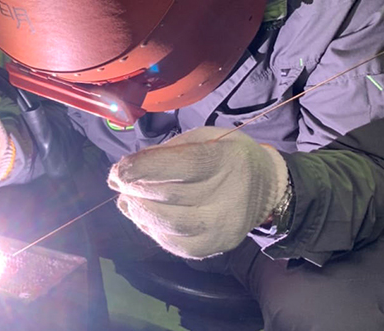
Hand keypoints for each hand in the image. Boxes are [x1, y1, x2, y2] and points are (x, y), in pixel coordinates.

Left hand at [108, 127, 288, 258]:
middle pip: (170, 196)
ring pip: (170, 225)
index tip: (117, 170)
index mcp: (225, 159)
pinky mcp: (217, 246)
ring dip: (139, 212)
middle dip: (134, 189)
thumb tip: (124, 171)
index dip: (144, 167)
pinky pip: (176, 244)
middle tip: (118, 182)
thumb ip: (165, 152)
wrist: (266, 186)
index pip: (182, 165)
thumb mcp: (201, 138)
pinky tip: (145, 217)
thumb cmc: (226, 155)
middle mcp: (228, 196)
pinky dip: (153, 231)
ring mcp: (224, 226)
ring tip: (128, 200)